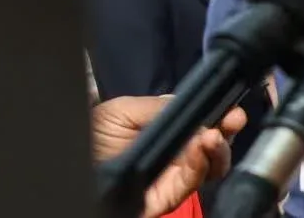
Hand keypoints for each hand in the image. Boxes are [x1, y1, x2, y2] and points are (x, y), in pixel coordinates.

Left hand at [92, 96, 246, 217]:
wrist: (69, 169)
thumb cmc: (92, 138)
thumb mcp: (122, 111)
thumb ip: (159, 107)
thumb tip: (192, 105)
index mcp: (166, 134)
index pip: (202, 126)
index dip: (220, 116)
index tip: (232, 108)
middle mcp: (174, 158)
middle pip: (213, 147)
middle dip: (228, 131)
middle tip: (234, 119)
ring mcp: (172, 180)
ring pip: (209, 168)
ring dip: (218, 149)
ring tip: (214, 136)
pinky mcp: (166, 199)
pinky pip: (190, 183)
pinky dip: (200, 165)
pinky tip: (201, 147)